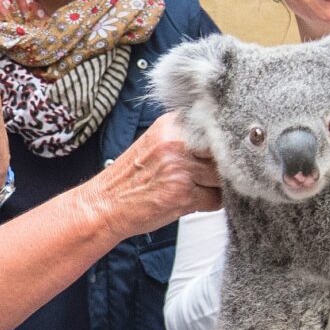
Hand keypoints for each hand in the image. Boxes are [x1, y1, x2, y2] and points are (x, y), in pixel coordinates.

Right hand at [91, 112, 220, 237]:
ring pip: (222, 176)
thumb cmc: (130, 178)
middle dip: (221, 165)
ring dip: (215, 186)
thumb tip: (224, 144)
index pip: (215, 126)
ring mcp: (180, 168)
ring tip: (195, 188)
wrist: (104, 204)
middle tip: (208, 174)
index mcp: (171, 124)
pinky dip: (209, 203)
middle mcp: (177, 142)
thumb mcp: (156, 143)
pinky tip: (190, 201)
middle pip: (223, 151)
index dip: (223, 142)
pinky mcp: (183, 194)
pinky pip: (215, 199)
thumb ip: (186, 138)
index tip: (224, 151)